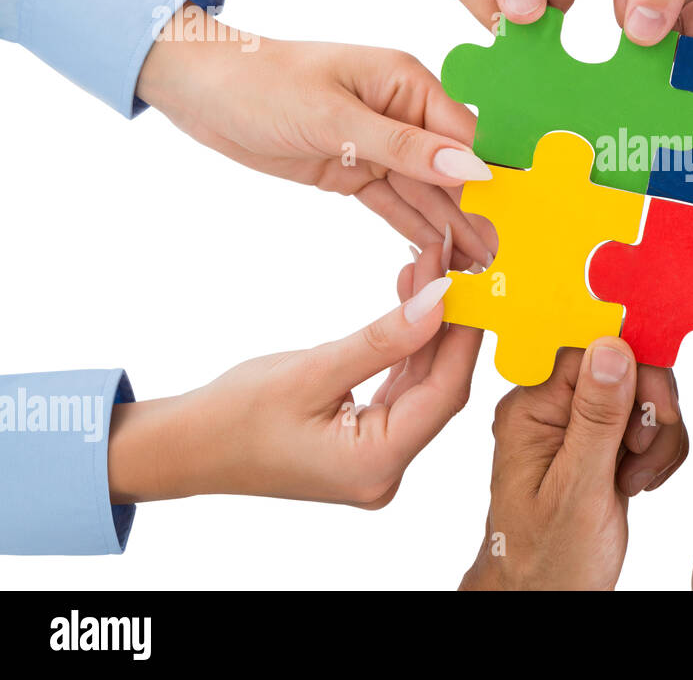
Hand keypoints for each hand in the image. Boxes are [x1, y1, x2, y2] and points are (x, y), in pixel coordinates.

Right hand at [108, 246, 480, 506]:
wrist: (185, 446)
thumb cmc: (233, 417)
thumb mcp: (312, 371)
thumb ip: (382, 340)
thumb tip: (439, 304)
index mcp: (377, 464)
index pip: (444, 394)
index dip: (463, 335)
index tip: (470, 282)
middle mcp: (387, 468)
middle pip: (439, 387)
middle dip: (446, 322)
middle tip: (450, 262)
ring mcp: (378, 456)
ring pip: (422, 382)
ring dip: (426, 326)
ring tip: (428, 266)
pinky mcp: (367, 439)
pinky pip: (400, 385)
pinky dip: (405, 344)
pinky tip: (408, 298)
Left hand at [137, 3, 494, 267]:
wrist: (196, 88)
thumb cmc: (260, 83)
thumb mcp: (333, 116)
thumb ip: (406, 147)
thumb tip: (473, 168)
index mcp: (408, 83)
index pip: (465, 138)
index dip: (491, 181)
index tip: (517, 223)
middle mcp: (403, 112)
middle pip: (452, 170)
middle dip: (477, 212)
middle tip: (504, 262)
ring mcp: (379, 144)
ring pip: (426, 193)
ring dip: (451, 228)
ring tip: (482, 270)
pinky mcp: (355, 169)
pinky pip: (395, 203)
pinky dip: (416, 228)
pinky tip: (442, 256)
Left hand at [460, 340, 687, 589]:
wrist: (546, 600)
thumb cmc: (548, 559)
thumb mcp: (577, 489)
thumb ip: (597, 416)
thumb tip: (612, 346)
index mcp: (531, 409)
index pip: (589, 350)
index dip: (632, 370)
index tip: (655, 409)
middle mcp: (551, 409)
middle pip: (622, 366)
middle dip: (648, 408)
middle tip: (640, 453)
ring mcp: (577, 426)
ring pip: (640, 393)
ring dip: (656, 434)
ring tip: (636, 479)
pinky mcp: (600, 444)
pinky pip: (644, 422)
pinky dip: (657, 450)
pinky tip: (639, 482)